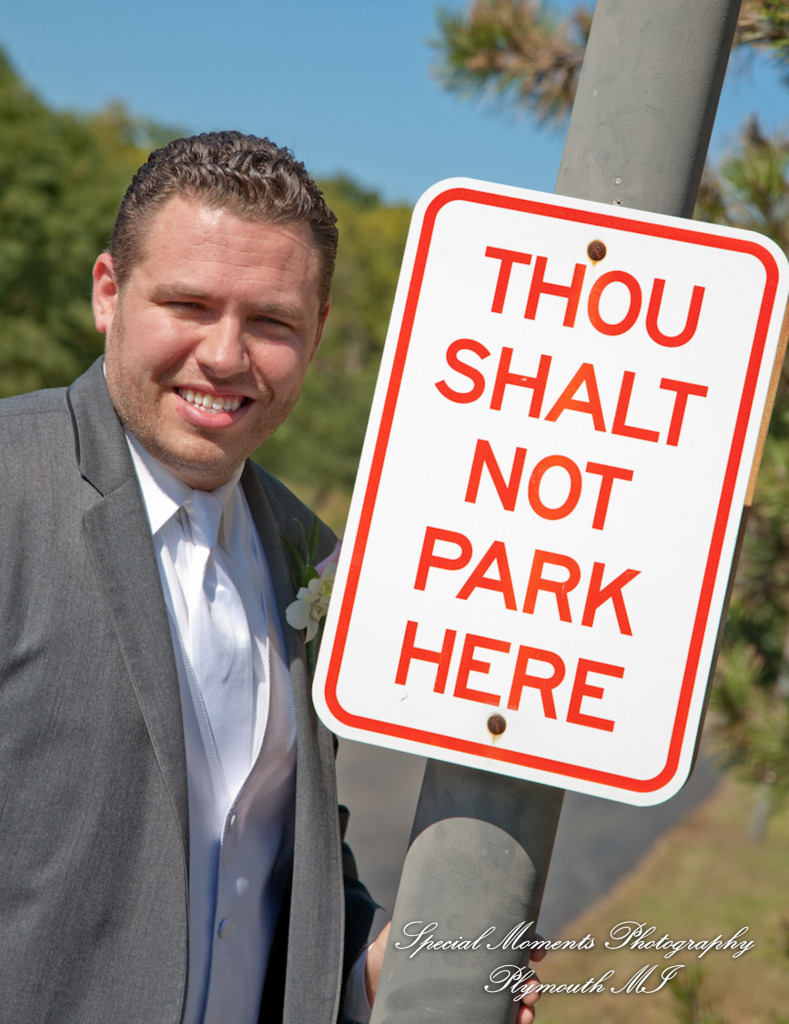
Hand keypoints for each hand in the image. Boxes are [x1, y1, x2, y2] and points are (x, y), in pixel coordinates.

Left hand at [364, 923, 545, 1020]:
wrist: (376, 981)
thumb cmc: (395, 951)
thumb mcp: (408, 928)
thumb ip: (421, 914)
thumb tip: (428, 896)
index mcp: (473, 942)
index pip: (509, 939)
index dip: (529, 942)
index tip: (538, 950)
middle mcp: (479, 966)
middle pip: (516, 971)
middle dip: (530, 980)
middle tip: (529, 988)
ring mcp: (475, 992)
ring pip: (511, 998)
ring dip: (526, 1004)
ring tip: (524, 1011)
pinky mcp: (469, 1011)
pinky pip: (497, 1018)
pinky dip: (512, 1021)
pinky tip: (517, 1023)